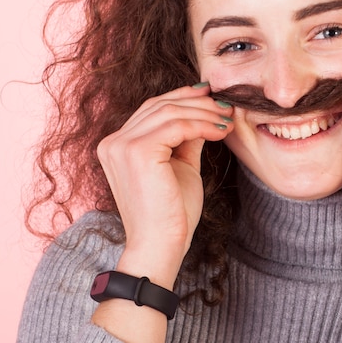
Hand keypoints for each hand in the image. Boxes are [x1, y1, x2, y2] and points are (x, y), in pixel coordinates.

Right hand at [96, 83, 233, 285]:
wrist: (162, 247)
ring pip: (171, 112)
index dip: (183, 97)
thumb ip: (186, 138)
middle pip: (161, 105)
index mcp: (117, 145)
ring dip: (205, 113)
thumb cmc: (172, 212)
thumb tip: (205, 112)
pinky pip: (177, 126)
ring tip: (228, 120)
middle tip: (226, 106)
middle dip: (198, 102)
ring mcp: (121, 145)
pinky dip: (203, 125)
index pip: (152, 109)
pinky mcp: (137, 151)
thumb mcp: (181, 166)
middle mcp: (113, 142)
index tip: (212, 96)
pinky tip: (221, 131)